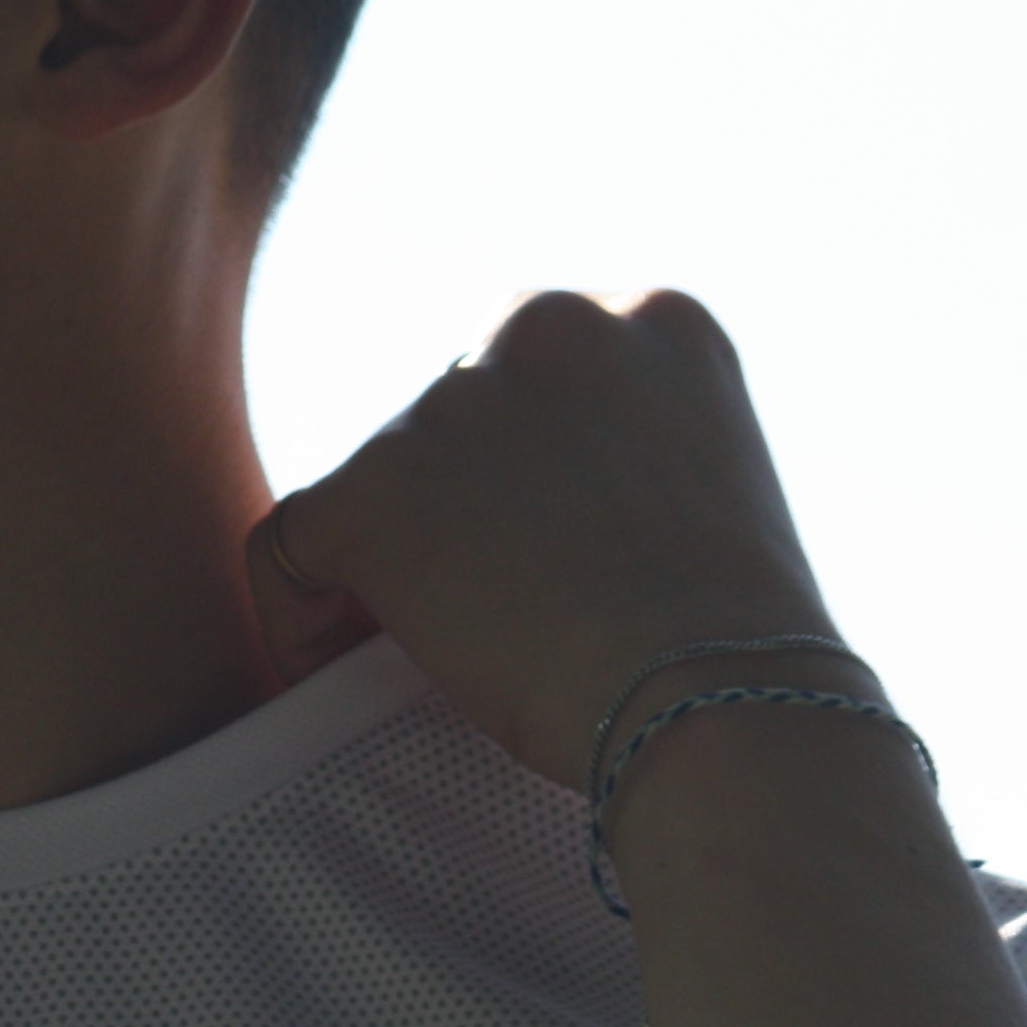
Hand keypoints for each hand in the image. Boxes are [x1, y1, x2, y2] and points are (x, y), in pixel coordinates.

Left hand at [246, 291, 841, 795]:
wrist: (720, 706)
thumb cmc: (737, 658)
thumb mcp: (711, 502)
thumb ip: (626, 464)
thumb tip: (540, 520)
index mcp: (654, 320)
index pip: (540, 376)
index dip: (526, 477)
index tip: (552, 563)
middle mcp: (549, 324)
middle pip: (452, 418)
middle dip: (457, 511)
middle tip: (494, 617)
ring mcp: (455, 400)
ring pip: (380, 486)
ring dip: (399, 567)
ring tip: (450, 661)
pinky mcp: (376, 487)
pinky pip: (289, 548)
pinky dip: (302, 619)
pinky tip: (348, 676)